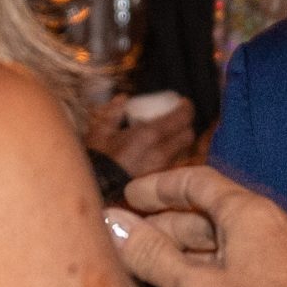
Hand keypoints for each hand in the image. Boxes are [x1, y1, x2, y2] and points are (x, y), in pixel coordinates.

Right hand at [84, 94, 198, 175]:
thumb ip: (113, 111)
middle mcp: (162, 151)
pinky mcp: (159, 180)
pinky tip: (161, 152)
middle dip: (186, 125)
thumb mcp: (100, 130)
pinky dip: (173, 155)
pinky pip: (174, 163)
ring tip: (170, 135)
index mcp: (150, 134)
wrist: (97, 188)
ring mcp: (162, 168)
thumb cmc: (98, 158)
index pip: (182, 118)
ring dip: (180, 141)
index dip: (187, 108)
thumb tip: (123, 98)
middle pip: (188, 136)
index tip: (183, 102)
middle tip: (177, 118)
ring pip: (183, 151)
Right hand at [108, 165, 286, 286]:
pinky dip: (228, 269)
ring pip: (240, 241)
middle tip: (136, 239)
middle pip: (218, 213)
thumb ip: (153, 257)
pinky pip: (260, 265)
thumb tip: (114, 225)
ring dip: (199, 250)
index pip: (200, 183)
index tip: (130, 196)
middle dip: (173, 225)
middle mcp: (283, 225)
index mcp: (255, 213)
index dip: (160, 188)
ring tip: (163, 267)